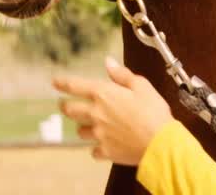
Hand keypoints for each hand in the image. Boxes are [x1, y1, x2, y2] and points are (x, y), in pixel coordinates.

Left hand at [52, 56, 172, 165]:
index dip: (62, 83)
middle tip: (65, 106)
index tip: (55, 82)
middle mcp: (96, 114)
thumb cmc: (153, 112)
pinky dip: (97, 147)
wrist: (160, 144)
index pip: (75, 86)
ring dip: (82, 127)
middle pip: (70, 110)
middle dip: (65, 106)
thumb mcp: (141, 86)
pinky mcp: (106, 151)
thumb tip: (108, 63)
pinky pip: (94, 150)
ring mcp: (99, 134)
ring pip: (80, 131)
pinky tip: (103, 145)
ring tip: (88, 126)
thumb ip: (122, 74)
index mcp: (103, 94)